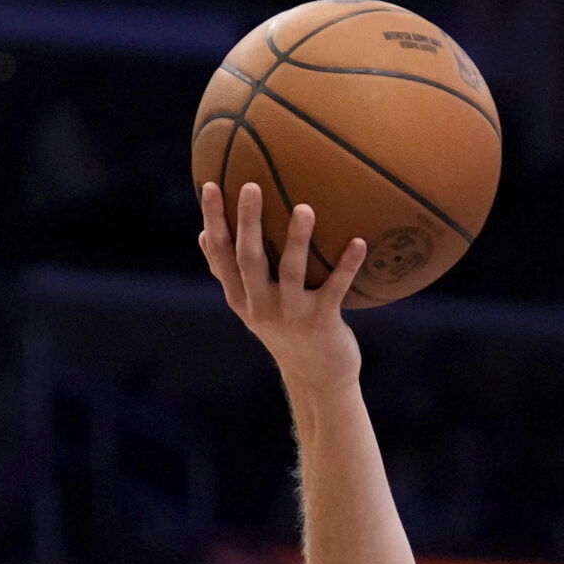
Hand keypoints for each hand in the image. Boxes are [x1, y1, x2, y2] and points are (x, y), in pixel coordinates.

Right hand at [197, 181, 364, 392]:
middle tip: (251, 185)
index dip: (215, 220)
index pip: (222, 253)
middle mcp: (260, 305)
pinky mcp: (321, 322)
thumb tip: (204, 234)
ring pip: (290, 270)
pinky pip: (335, 288)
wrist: (317, 378)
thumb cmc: (286, 332)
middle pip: (248, 257)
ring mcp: (290, 314)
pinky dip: (347, 265)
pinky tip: (359, 242)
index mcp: (241, 297)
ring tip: (305, 208)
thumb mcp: (251, 306)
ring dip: (297, 238)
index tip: (212, 185)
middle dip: (248, 221)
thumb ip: (230, 274)